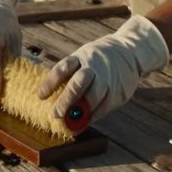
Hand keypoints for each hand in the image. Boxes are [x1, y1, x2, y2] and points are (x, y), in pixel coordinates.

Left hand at [37, 15, 168, 121]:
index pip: (63, 68)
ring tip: (71, 121)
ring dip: (81, 111)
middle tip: (56, 113)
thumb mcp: (83, 58)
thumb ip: (71, 75)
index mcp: (81, 57)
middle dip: (66, 100)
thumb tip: (51, 98)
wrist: (130, 50)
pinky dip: (94, 116)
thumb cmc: (98, 59)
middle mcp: (94, 67)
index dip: (50, 82)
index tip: (41, 96)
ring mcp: (108, 79)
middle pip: (78, 82)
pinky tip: (86, 120)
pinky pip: (105, 107)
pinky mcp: (119, 91)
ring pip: (93, 97)